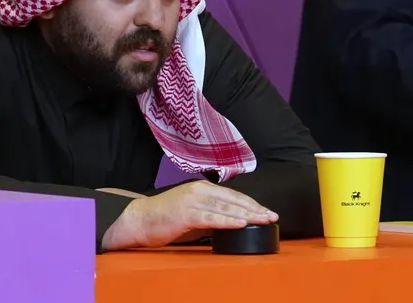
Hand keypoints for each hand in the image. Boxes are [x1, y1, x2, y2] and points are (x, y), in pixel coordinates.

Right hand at [100, 180, 276, 250]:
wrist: (139, 220)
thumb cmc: (166, 219)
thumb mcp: (193, 212)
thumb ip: (211, 214)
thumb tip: (231, 222)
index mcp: (202, 188)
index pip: (233, 196)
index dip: (251, 204)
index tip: (267, 211)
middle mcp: (199, 190)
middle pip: (233, 200)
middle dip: (255, 209)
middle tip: (272, 216)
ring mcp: (192, 201)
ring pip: (225, 208)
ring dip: (247, 214)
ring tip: (263, 220)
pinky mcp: (186, 213)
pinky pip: (211, 217)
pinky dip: (227, 220)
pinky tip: (241, 223)